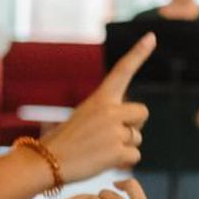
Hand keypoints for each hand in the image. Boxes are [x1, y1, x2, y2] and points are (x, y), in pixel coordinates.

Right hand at [44, 34, 152, 181]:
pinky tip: (103, 160)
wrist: (46, 161)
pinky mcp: (117, 151)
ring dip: (124, 147)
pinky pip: (134, 156)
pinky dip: (123, 161)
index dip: (138, 53)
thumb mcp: (84, 116)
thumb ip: (109, 114)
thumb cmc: (65, 141)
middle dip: (134, 125)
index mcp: (100, 98)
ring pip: (137, 138)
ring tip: (100, 150)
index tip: (152, 36)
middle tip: (112, 135)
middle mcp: (109, 110)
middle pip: (143, 112)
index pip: (122, 71)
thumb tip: (132, 128)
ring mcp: (114, 131)